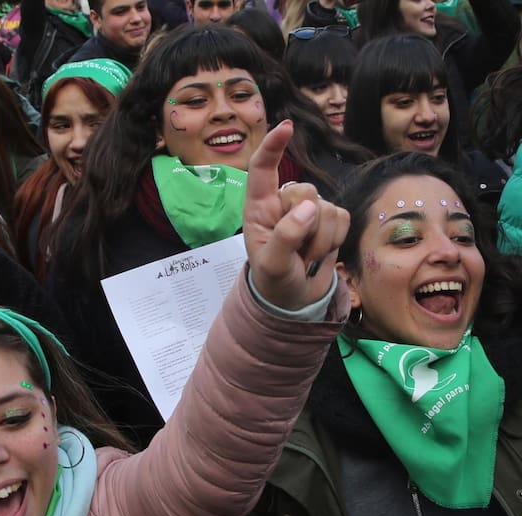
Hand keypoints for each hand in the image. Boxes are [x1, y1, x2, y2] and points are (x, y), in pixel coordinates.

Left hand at [242, 120, 348, 310]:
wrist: (294, 299)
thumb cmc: (273, 280)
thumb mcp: (272, 264)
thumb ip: (286, 236)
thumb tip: (309, 207)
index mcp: (259, 207)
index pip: (263, 169)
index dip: (273, 146)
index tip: (286, 127)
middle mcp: (284, 203)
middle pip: (305, 192)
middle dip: (306, 226)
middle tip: (295, 254)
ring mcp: (310, 209)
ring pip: (328, 207)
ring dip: (321, 240)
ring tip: (305, 257)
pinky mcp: (332, 219)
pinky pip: (344, 218)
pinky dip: (336, 240)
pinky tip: (320, 253)